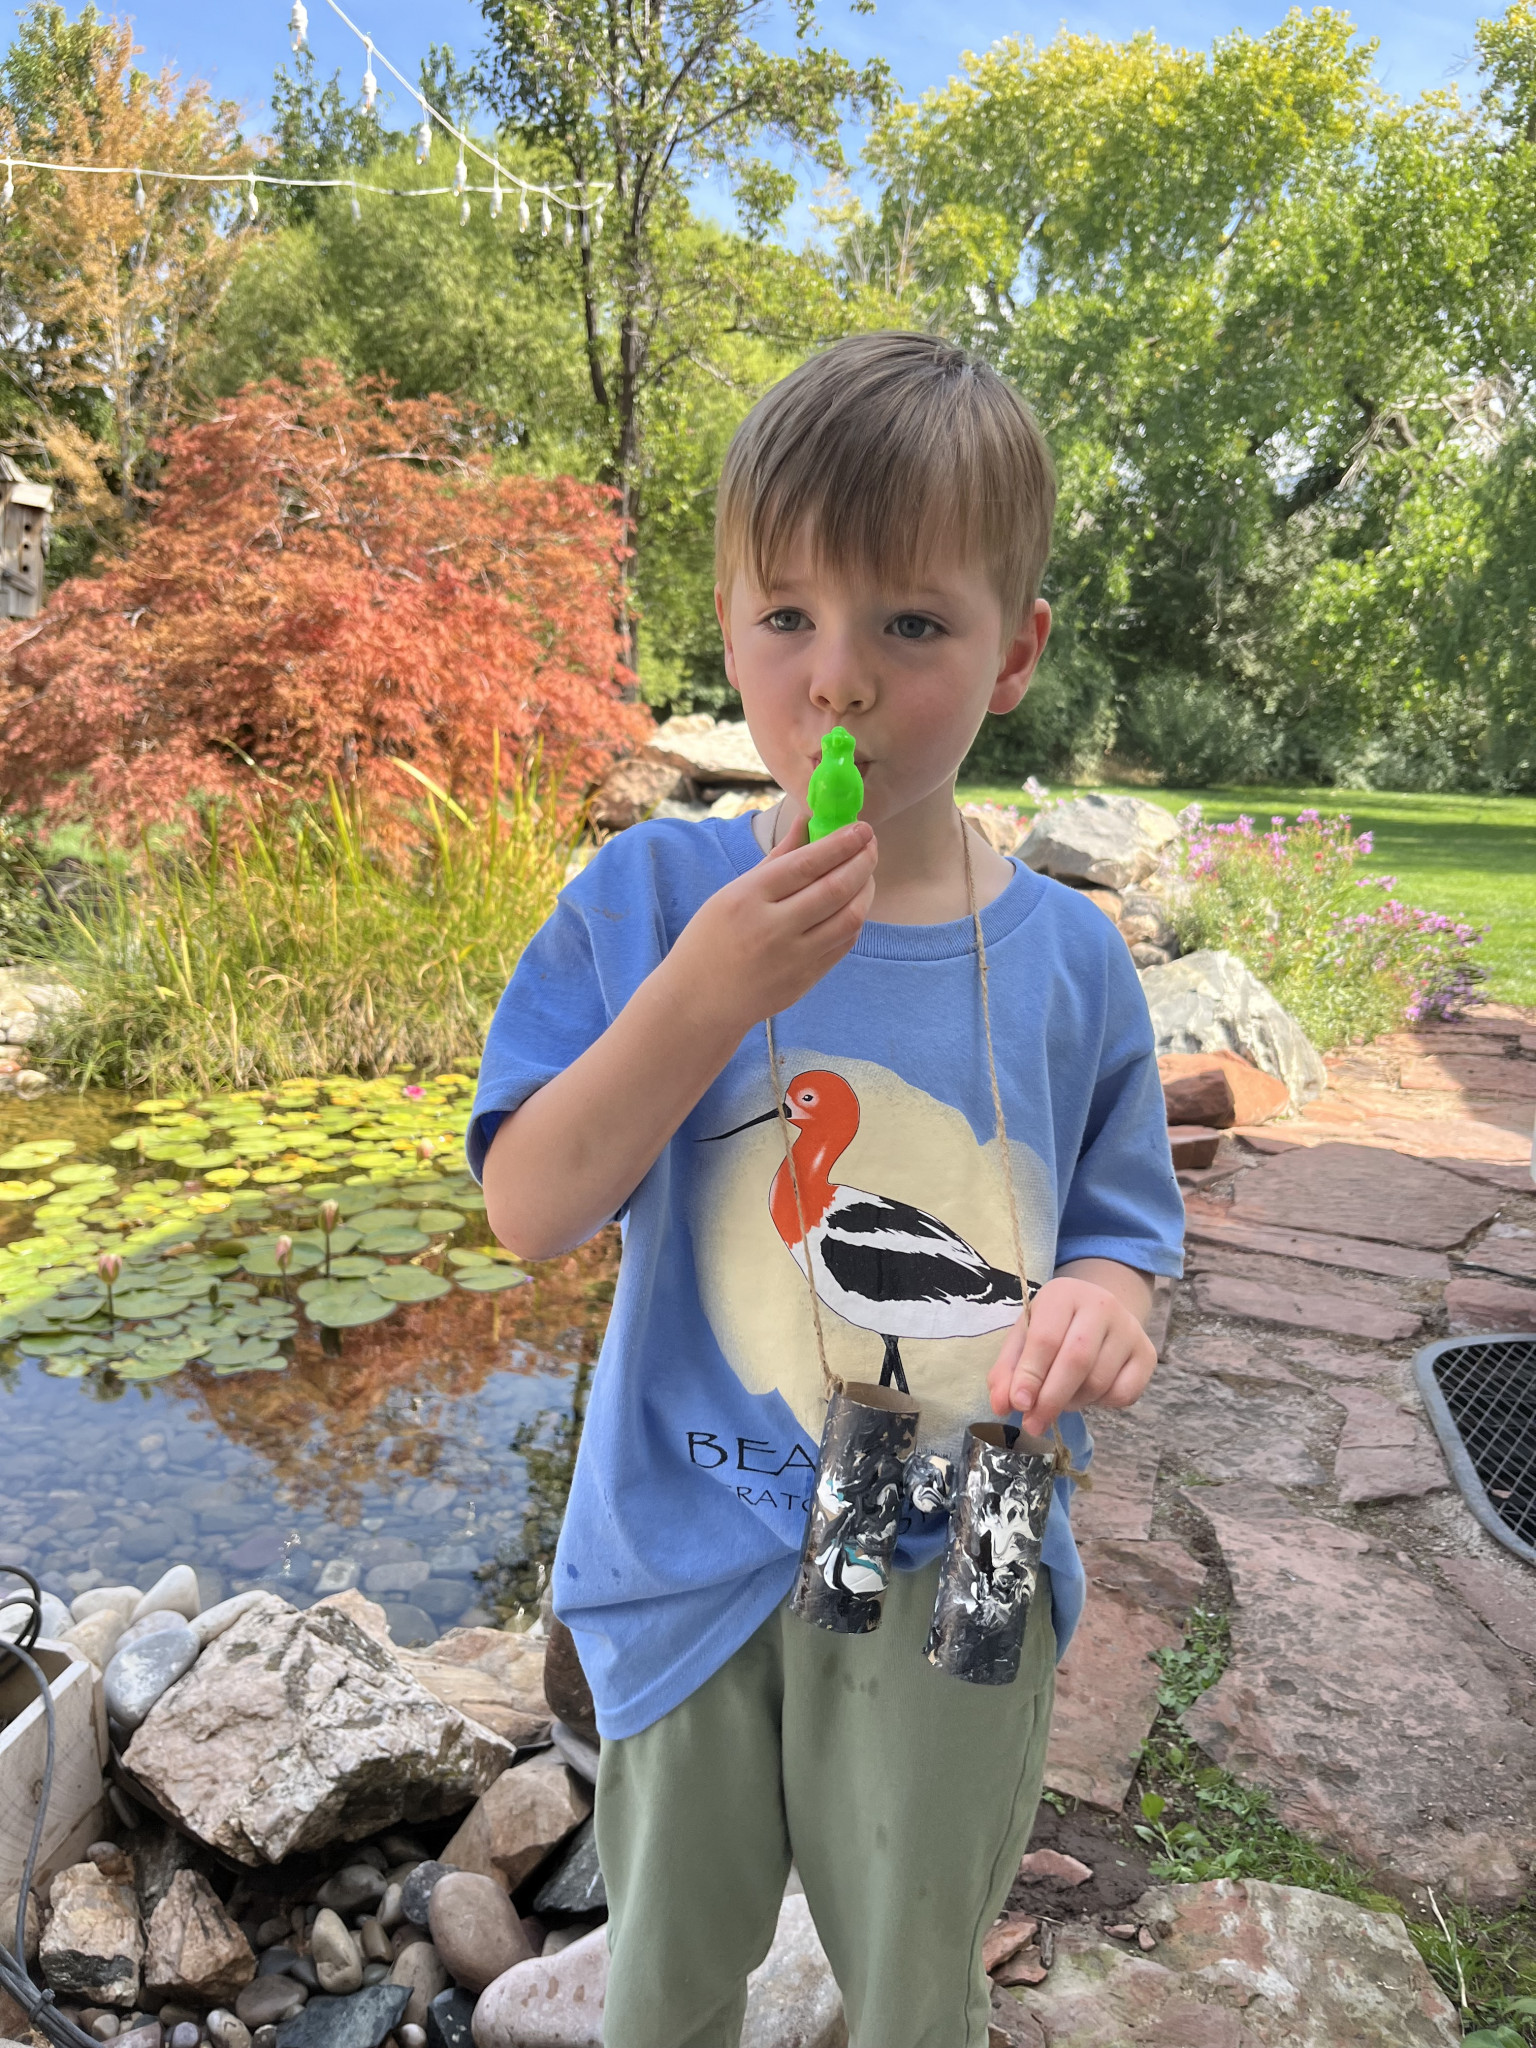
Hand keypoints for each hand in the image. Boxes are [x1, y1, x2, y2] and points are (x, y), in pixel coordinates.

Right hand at [666, 814, 877, 1030]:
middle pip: (834, 888)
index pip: (806, 864)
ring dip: (865, 890)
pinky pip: (844, 943)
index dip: (840, 843)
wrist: (699, 1001)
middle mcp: (773, 928)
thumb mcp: (732, 892)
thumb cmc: (711, 939)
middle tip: (871, 844)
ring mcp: (793, 958)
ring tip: (866, 872)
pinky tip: (854, 903)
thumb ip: (776, 858)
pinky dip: (855, 918)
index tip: (861, 828)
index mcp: (747, 898)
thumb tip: (808, 822)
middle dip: (862, 861)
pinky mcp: (806, 980)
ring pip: (849, 918)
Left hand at [987, 1275, 1156, 1434]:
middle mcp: (1102, 1305)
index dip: (1030, 1376)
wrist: (1099, 1313)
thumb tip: (1001, 1406)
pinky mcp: (1147, 1354)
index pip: (1046, 1338)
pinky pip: (1124, 1393)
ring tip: (1061, 1399)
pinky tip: (1090, 1393)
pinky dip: (1102, 1404)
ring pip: (1099, 1381)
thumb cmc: (1054, 1327)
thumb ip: (1007, 1371)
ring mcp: (1129, 1328)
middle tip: (1033, 1424)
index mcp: (1064, 1294)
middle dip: (1051, 1399)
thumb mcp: (1023, 1338)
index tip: (1018, 1405)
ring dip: (1074, 1402)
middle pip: (1076, 1360)